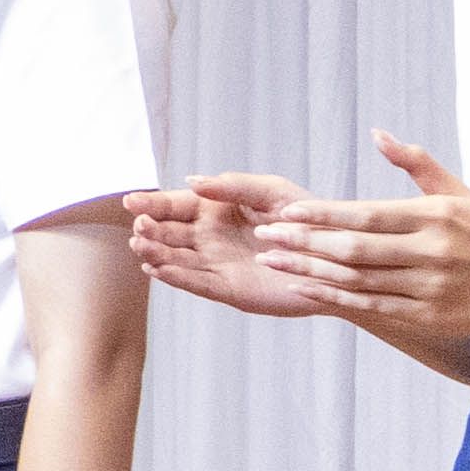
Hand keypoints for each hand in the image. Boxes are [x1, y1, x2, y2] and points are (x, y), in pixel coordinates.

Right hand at [132, 173, 326, 316]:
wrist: (337, 258)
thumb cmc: (306, 218)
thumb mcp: (272, 191)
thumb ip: (233, 185)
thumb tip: (191, 180)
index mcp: (216, 209)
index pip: (175, 205)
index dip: (152, 203)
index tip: (132, 202)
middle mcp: (210, 237)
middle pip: (169, 233)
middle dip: (151, 229)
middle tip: (141, 226)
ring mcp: (216, 264)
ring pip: (176, 259)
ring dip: (156, 253)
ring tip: (142, 246)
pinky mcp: (228, 290)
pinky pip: (196, 283)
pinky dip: (175, 277)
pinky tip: (156, 269)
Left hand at [251, 136, 469, 337]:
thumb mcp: (459, 192)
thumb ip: (416, 163)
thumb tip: (377, 134)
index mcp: (435, 216)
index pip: (367, 214)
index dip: (323, 213)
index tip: (285, 210)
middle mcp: (431, 251)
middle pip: (355, 248)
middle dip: (305, 241)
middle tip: (264, 234)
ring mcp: (430, 287)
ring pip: (358, 279)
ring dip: (310, 270)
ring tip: (272, 260)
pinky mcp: (429, 315)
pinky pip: (373, 306)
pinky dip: (336, 298)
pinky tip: (305, 287)